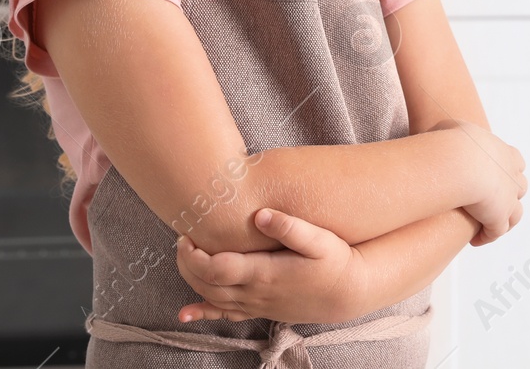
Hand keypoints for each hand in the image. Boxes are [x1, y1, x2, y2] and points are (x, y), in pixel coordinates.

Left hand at [175, 208, 359, 324]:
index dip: (194, 255)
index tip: (186, 234)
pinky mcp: (260, 310)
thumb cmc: (335, 261)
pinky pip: (225, 315)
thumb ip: (290, 227)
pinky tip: (187, 313)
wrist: (347, 292)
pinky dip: (204, 313)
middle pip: (206, 284)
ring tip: (184, 257)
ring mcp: (256, 304)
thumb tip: (261, 215)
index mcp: (264, 273)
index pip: (216, 269)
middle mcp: (255, 293)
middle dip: (187, 263)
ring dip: (191, 280)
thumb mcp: (320, 240)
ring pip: (212, 299)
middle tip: (182, 239)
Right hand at [430, 118, 527, 246]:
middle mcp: (511, 176)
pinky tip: (476, 240)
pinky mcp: (498, 217)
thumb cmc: (452, 142)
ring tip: (488, 226)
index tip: (494, 174)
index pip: (515, 161)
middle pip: (520, 186)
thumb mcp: (450, 127)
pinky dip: (488, 236)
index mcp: (504, 153)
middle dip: (510, 193)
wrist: (460, 163)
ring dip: (505, 219)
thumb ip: (449, 130)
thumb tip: (437, 132)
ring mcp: (508, 198)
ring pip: (516, 213)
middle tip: (494, 201)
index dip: (507, 168)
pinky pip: (497, 231)